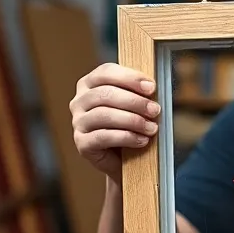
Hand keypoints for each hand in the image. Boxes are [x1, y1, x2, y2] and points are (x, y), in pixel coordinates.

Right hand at [70, 63, 159, 183]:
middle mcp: (79, 101)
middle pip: (105, 94)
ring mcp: (78, 122)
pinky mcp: (82, 143)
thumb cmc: (129, 126)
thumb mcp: (134, 105)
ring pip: (104, 115)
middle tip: (155, 110)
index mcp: (90, 84)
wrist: (123, 159)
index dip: (129, 78)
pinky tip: (141, 140)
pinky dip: (126, 137)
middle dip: (134, 101)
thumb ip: (139, 93)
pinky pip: (103, 137)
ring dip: (133, 120)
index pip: (105, 72)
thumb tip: (152, 87)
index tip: (151, 87)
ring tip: (152, 128)